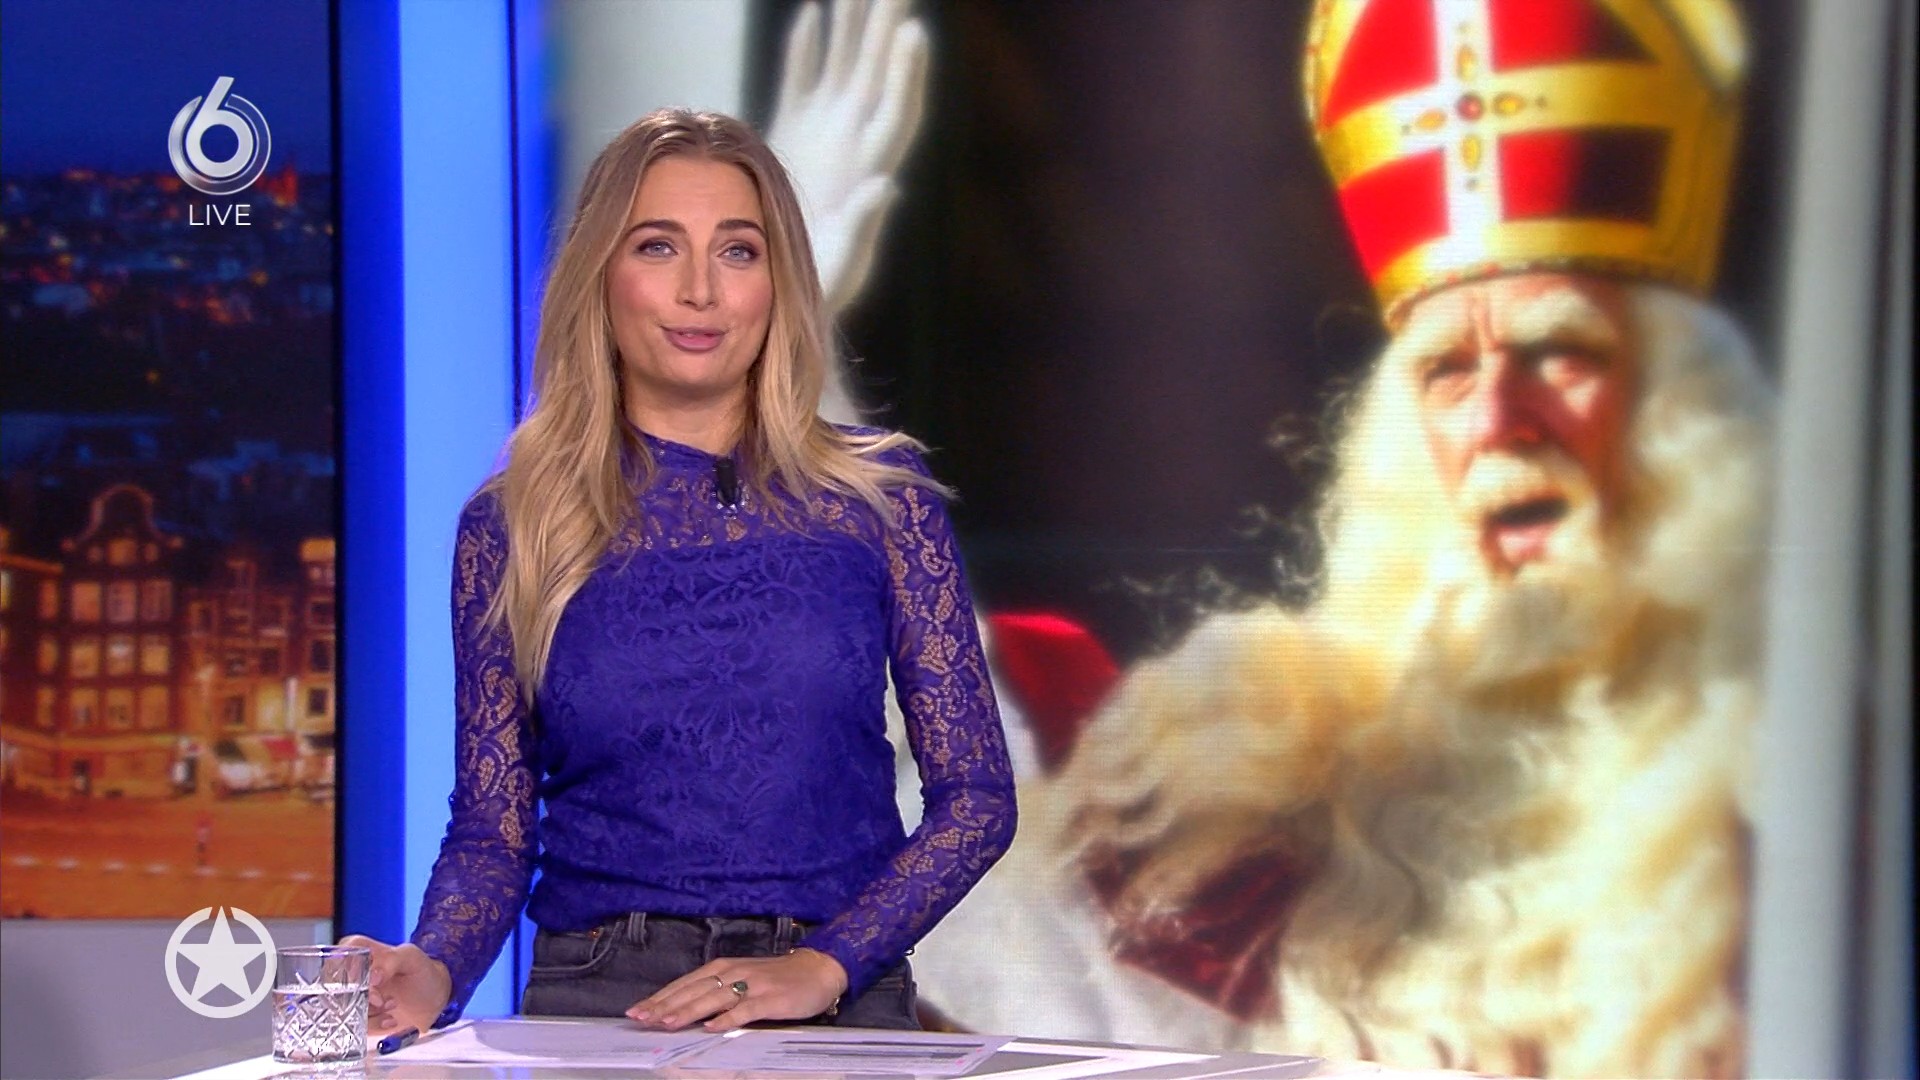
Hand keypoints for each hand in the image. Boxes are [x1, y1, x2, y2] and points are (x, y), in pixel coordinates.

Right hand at [338, 934, 452, 1039]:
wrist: (433, 999)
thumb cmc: (421, 971)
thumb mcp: (411, 958)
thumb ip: (392, 960)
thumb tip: (372, 976)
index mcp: (361, 952)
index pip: (341, 956)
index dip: (350, 970)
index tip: (369, 980)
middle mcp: (352, 976)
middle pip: (337, 986)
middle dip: (360, 996)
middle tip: (381, 999)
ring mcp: (353, 998)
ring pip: (343, 1008)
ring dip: (368, 1011)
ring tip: (392, 1005)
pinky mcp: (358, 1018)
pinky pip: (354, 1025)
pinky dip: (373, 1024)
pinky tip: (390, 1019)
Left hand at [626, 948, 848, 1032]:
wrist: (818, 970)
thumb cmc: (777, 979)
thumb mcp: (743, 980)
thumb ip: (717, 993)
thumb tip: (685, 1011)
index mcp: (723, 968)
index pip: (684, 984)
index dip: (660, 998)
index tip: (636, 1011)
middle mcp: (733, 973)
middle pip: (692, 991)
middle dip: (664, 1006)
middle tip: (640, 1019)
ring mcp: (752, 985)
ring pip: (712, 999)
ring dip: (687, 1011)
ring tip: (666, 1023)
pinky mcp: (770, 999)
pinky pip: (745, 1010)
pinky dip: (727, 1019)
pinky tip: (711, 1028)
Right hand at [765, 0, 930, 314]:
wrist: (786, 291)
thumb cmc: (819, 290)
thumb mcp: (843, 265)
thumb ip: (865, 225)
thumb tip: (888, 186)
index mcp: (868, 168)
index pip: (895, 112)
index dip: (904, 73)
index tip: (912, 32)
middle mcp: (853, 142)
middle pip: (875, 73)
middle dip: (884, 27)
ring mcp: (825, 133)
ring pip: (842, 66)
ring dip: (852, 24)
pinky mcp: (794, 135)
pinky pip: (803, 82)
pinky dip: (808, 50)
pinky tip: (814, 14)